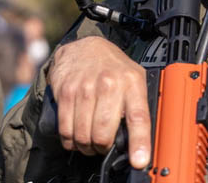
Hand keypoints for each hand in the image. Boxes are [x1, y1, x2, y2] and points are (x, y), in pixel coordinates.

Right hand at [48, 37, 150, 168]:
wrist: (85, 46)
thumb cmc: (113, 66)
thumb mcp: (134, 78)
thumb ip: (137, 105)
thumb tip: (141, 139)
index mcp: (132, 83)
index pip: (138, 117)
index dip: (139, 142)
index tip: (139, 160)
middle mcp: (109, 84)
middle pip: (104, 134)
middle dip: (103, 148)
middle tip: (104, 145)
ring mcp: (85, 88)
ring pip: (83, 136)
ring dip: (86, 146)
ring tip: (90, 140)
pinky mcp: (66, 92)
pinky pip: (66, 129)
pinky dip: (70, 140)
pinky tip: (75, 134)